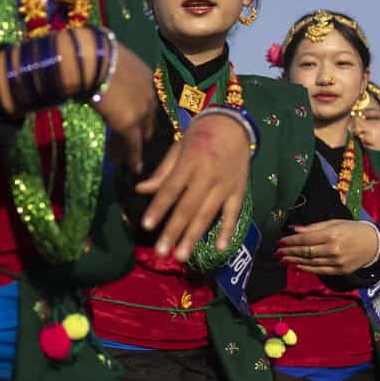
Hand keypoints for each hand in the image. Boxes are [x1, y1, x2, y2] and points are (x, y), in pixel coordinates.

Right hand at [89, 40, 156, 172]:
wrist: (91, 58)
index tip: (136, 119)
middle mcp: (148, 94)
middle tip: (136, 141)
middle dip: (142, 131)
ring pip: (139, 135)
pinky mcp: (129, 125)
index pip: (145, 99)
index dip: (140, 111)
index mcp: (144, 75)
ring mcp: (141, 110)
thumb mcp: (106, 58)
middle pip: (148, 119)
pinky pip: (131, 146)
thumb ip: (106, 67)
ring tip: (130, 161)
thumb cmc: (92, 52)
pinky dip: (131, 158)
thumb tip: (90, 66)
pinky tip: (131, 168)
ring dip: (133, 147)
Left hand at [134, 112, 250, 262]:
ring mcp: (225, 184)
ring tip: (181, 256)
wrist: (233, 124)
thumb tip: (140, 190)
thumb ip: (162, 172)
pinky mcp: (239, 190)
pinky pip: (233, 212)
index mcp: (190, 162)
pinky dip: (227, 229)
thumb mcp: (178, 147)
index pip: (171, 189)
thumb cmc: (200, 136)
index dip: (159, 208)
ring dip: (194, 236)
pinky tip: (220, 247)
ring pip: (208, 214)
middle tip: (161, 253)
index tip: (146, 226)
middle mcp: (208, 175)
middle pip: (188, 207)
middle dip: (174, 231)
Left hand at [276, 219, 379, 275]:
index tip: (279, 241)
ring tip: (283, 260)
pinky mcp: (340, 270)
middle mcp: (333, 249)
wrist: (375, 244)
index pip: (305, 239)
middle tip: (276, 252)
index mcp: (331, 234)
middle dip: (289, 252)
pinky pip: (320, 271)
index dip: (291, 241)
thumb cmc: (353, 229)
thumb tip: (294, 229)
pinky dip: (307, 269)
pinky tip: (297, 266)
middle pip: (306, 252)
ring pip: (311, 262)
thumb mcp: (334, 223)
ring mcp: (337, 261)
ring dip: (294, 261)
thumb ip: (313, 227)